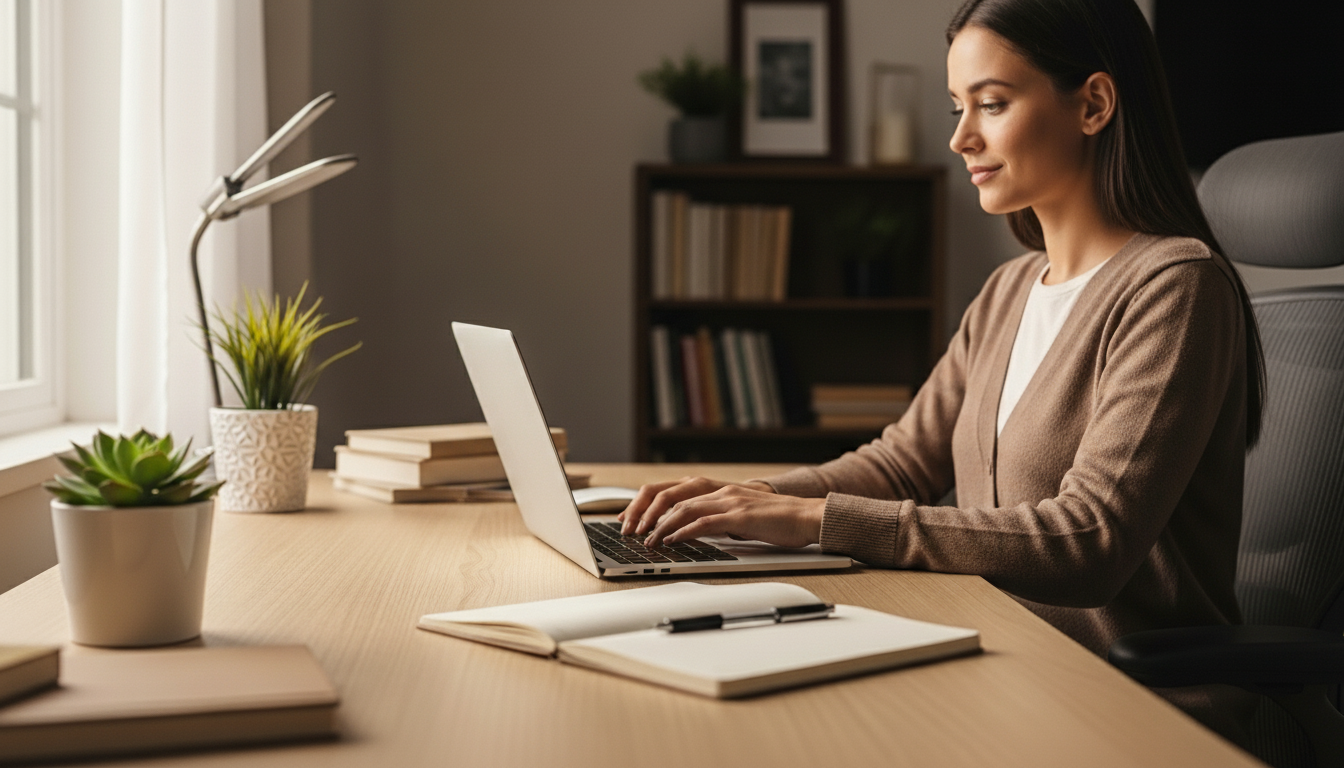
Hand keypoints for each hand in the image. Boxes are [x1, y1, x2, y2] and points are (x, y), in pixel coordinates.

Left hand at [639, 484, 824, 549]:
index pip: (671, 490)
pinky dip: (684, 531)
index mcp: (717, 488)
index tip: (629, 518)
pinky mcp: (740, 516)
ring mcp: (729, 501)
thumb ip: (715, 518)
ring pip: (683, 509)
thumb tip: (688, 532)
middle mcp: (719, 490)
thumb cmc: (775, 520)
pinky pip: (705, 522)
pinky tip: (672, 541)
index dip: (646, 503)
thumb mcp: (738, 515)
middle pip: (670, 495)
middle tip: (629, 530)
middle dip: (646, 513)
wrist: (806, 516)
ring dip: (660, 526)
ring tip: (646, 540)